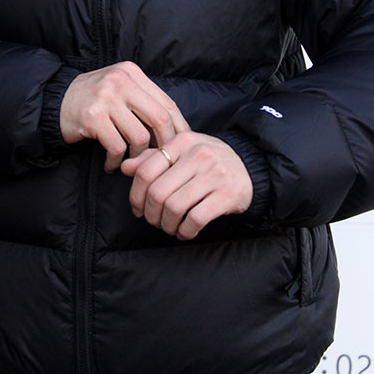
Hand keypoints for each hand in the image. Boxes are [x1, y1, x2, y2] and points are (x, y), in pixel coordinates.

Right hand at [59, 61, 189, 171]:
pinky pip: (116, 147)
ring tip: (131, 161)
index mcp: (132, 73)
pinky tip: (112, 165)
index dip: (178, 128)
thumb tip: (176, 131)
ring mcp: (105, 97)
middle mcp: (120, 81)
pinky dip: (116, 161)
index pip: (167, 103)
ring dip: (138, 155)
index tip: (181, 147)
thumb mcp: (120, 89)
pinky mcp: (92, 117)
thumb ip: (144, 103)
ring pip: (139, 136)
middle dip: (164, 145)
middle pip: (159, 118)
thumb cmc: (94, 100)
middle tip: (160, 160)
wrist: (55, 101)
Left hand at [121, 132, 253, 239]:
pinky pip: (195, 219)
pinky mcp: (227, 195)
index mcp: (183, 141)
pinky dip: (185, 231)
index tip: (138, 208)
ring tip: (169, 227)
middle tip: (154, 221)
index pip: (145, 171)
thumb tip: (125, 168)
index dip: (136, 195)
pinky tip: (185, 231)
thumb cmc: (207, 162)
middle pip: (158, 192)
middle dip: (151, 214)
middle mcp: (198, 154)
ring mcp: (215, 174)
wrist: (249, 167)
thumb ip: (152, 159)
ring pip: (174, 207)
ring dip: (167, 225)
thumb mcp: (181, 153)